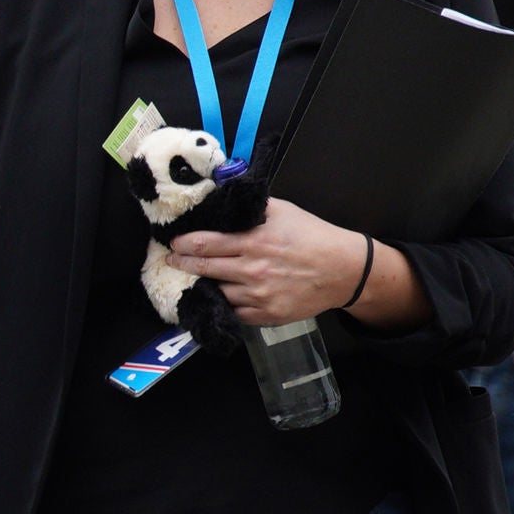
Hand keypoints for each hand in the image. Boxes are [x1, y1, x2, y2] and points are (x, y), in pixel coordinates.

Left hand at [168, 199, 424, 328]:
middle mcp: (252, 270)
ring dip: (201, 285)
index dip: (184, 244)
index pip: (206, 243)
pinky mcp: (266, 315)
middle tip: (171, 260)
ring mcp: (258, 296)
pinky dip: (222, 305)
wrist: (342, 270)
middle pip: (205, 268)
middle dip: (182, 264)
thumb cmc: (312, 236)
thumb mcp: (283, 210)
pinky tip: (214, 297)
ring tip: (191, 278)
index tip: (173, 243)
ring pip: (216, 292)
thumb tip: (224, 198)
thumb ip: (251, 207)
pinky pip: (234, 312)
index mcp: (254, 241)